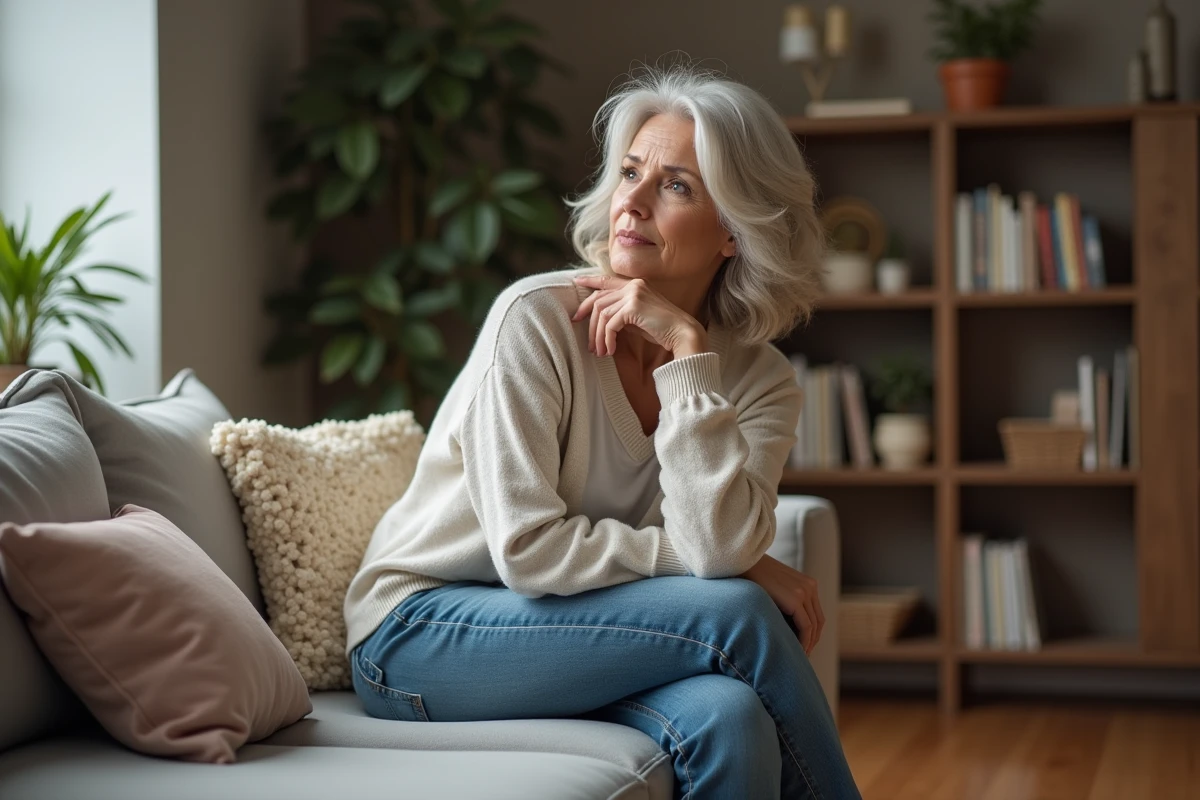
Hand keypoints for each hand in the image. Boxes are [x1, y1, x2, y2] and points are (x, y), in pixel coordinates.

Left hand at [570, 274, 704, 357]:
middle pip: (598, 299)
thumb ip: (622, 313)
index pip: (606, 280)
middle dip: (587, 319)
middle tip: (586, 339)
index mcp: (635, 284)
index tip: (576, 282)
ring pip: (602, 313)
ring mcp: (633, 294)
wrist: (682, 334)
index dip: (590, 281)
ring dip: (597, 335)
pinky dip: (607, 339)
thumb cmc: (661, 330)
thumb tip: (603, 320)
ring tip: (599, 351)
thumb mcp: (638, 318)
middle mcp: (633, 285)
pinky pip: (610, 324)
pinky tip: (610, 350)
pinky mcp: (633, 306)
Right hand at [739, 554, 824, 655]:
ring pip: (814, 626)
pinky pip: (806, 627)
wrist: (739, 563)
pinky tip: (796, 651)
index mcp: (807, 583)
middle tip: (802, 656)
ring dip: (808, 644)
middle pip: (818, 621)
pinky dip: (803, 642)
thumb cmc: (751, 577)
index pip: (815, 614)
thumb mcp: (774, 588)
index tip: (802, 647)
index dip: (812, 633)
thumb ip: (784, 600)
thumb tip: (785, 626)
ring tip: (798, 657)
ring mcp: (804, 592)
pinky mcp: (795, 600)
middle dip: (812, 640)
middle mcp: (810, 586)